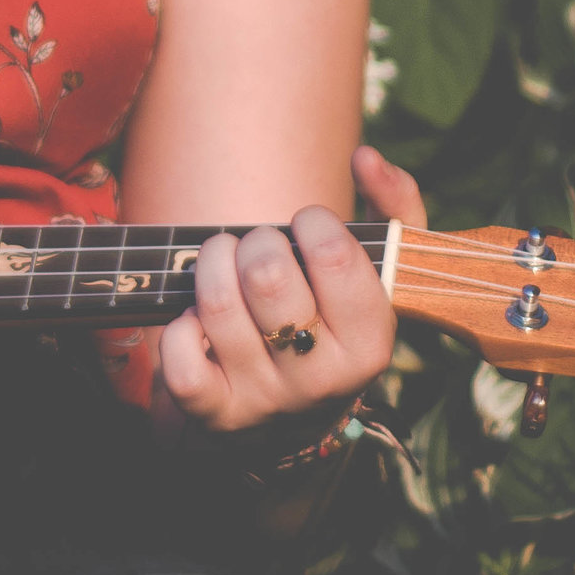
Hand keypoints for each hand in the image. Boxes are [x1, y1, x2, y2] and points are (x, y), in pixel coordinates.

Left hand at [151, 146, 426, 443]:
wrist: (299, 415)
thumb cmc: (339, 320)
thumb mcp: (383, 272)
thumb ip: (395, 207)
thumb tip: (365, 158)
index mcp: (370, 345)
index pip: (335, 258)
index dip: (313, 223)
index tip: (308, 227)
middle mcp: (321, 381)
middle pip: (267, 276)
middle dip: (256, 240)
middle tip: (261, 246)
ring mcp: (266, 401)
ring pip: (218, 307)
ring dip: (212, 264)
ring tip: (224, 261)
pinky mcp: (217, 416)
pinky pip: (181, 364)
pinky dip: (179, 327)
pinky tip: (198, 317)